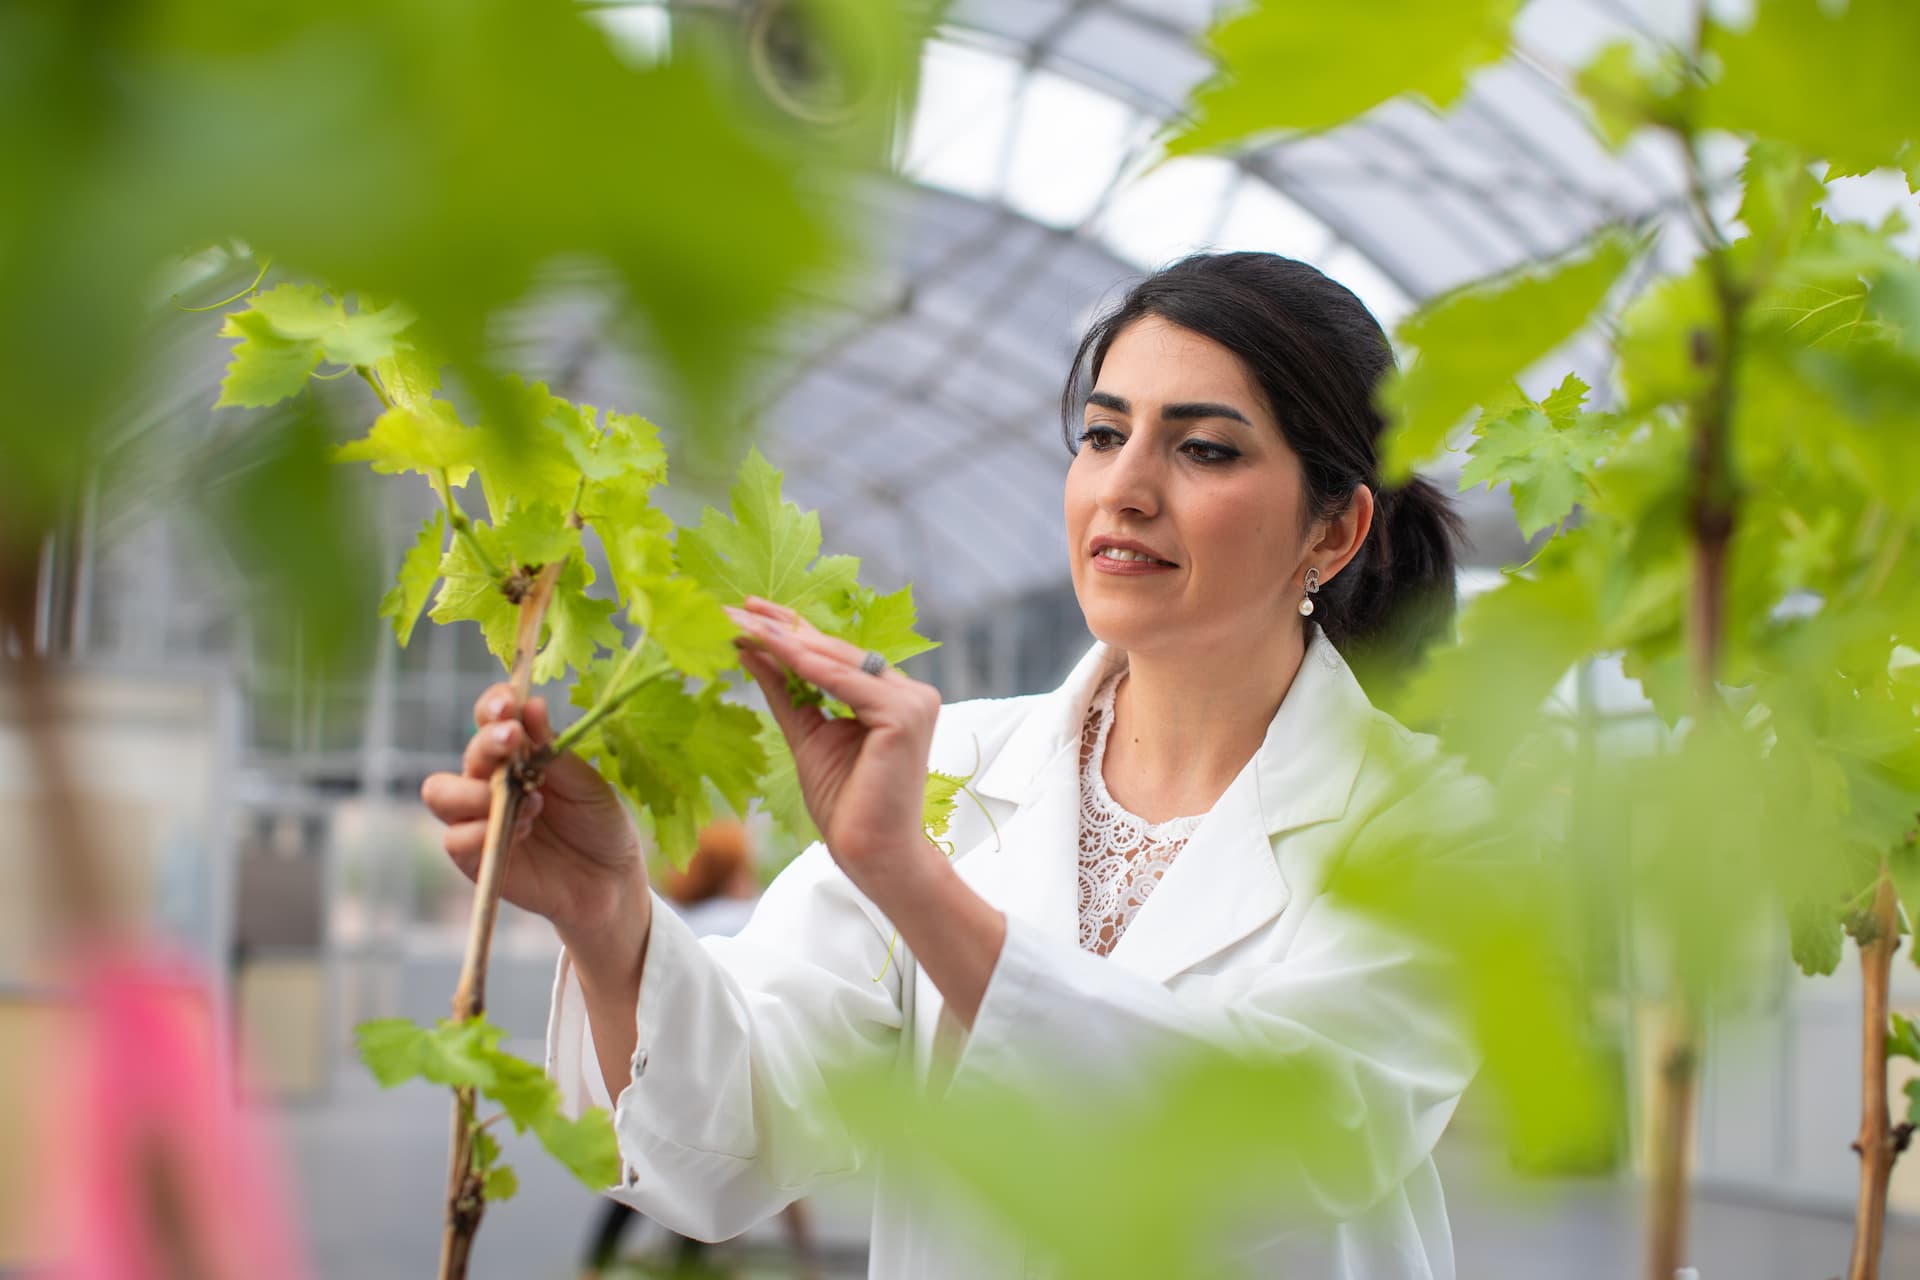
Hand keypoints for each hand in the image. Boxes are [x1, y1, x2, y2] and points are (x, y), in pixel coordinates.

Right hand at [421, 684, 648, 945]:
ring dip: (476, 791)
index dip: (493, 705)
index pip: (491, 719)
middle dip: (486, 743)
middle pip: (467, 753)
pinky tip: (522, 831)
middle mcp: (490, 781)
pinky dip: (482, 831)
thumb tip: (533, 705)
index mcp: (518, 755)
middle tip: (513, 740)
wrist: (610, 881)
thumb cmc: (599, 824)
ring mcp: (478, 819)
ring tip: (529, 801)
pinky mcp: (474, 858)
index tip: (509, 703)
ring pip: (440, 793)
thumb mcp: (587, 784)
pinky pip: (454, 839)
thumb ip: (554, 751)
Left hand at [729, 597, 943, 902]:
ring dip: (787, 640)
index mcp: (892, 696)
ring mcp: (913, 701)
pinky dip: (807, 665)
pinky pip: (845, 682)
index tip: (746, 611)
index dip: (791, 631)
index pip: (835, 655)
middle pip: (835, 651)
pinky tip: (774, 648)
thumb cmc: (846, 805)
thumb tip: (751, 650)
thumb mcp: (806, 735)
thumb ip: (785, 692)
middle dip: (782, 628)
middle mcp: (910, 692)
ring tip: (744, 621)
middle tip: (735, 608)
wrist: (871, 854)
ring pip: (838, 661)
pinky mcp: (906, 715)